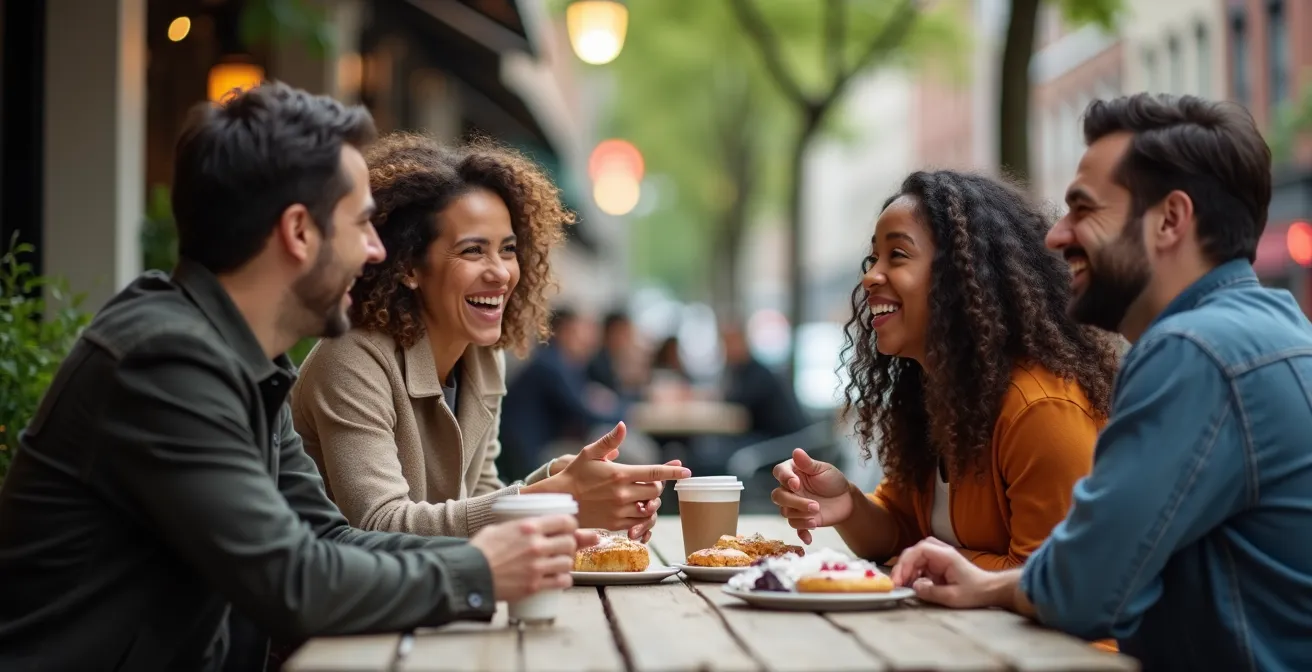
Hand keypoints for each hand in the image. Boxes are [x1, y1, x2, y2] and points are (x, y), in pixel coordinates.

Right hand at [470, 514, 600, 602]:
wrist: (468, 575)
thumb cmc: (479, 551)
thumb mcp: (498, 528)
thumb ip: (518, 526)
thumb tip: (530, 525)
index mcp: (529, 527)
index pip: (564, 521)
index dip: (570, 525)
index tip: (569, 529)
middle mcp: (536, 545)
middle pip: (569, 542)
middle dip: (570, 545)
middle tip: (564, 548)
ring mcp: (536, 567)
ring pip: (568, 563)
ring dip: (566, 563)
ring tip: (559, 563)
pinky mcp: (534, 585)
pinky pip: (561, 582)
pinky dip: (563, 580)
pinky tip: (559, 579)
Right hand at [556, 422, 690, 539]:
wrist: (562, 500)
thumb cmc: (575, 474)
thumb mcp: (590, 453)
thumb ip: (609, 441)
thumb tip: (623, 426)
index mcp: (621, 474)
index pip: (654, 472)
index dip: (673, 471)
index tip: (686, 471)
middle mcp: (623, 493)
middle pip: (655, 491)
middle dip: (657, 485)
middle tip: (649, 481)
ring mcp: (620, 510)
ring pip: (649, 508)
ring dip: (650, 501)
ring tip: (641, 495)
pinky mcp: (615, 523)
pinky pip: (638, 521)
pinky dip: (641, 515)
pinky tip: (635, 507)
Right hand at [771, 448, 854, 543]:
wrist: (847, 501)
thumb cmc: (834, 481)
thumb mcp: (824, 470)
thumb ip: (808, 464)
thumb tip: (796, 451)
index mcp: (793, 473)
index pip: (779, 473)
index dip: (785, 478)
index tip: (796, 484)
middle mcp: (789, 490)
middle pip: (778, 496)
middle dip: (795, 502)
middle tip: (815, 506)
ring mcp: (794, 506)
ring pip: (786, 513)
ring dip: (800, 516)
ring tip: (817, 516)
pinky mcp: (801, 520)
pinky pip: (795, 528)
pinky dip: (802, 533)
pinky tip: (809, 539)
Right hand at [889, 537, 1003, 608]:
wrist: (989, 589)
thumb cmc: (975, 592)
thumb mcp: (953, 597)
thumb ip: (931, 592)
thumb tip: (913, 587)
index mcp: (945, 556)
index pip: (919, 551)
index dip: (905, 563)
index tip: (899, 580)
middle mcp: (940, 552)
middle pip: (914, 552)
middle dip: (902, 567)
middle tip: (896, 584)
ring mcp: (938, 557)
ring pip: (915, 557)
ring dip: (906, 570)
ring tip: (902, 586)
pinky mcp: (937, 563)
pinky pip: (919, 564)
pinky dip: (912, 573)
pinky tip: (911, 585)